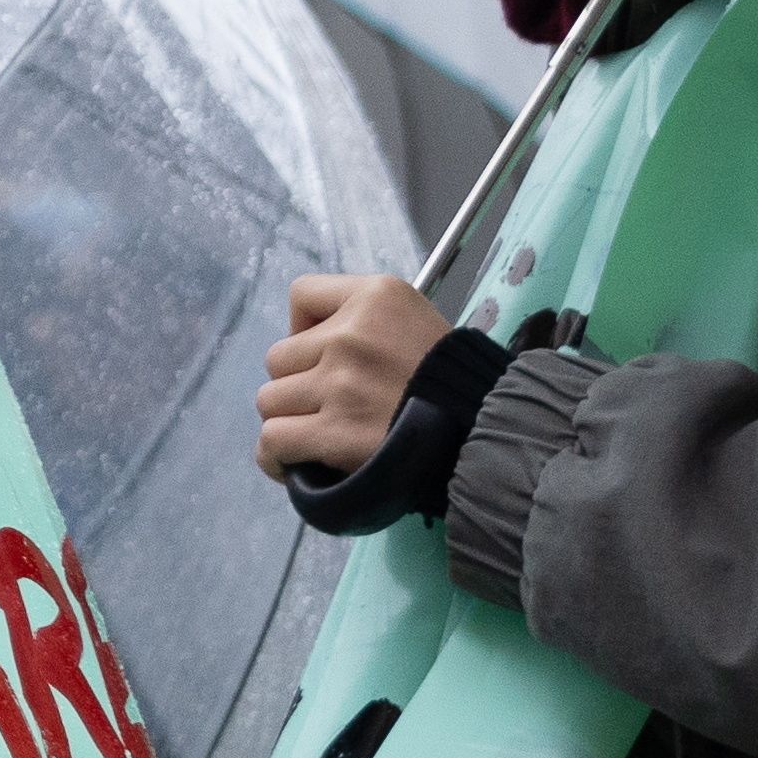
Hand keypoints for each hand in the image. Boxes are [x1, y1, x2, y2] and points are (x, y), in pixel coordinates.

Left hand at [257, 275, 453, 477]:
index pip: (302, 295)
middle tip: (331, 405)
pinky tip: (287, 463)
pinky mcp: (335, 432)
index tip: (326, 354)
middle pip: (278, 358)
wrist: (487, 433)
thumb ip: (361, 318)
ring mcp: (340, 384)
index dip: (306, 328)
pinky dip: (274, 455)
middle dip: (298, 383)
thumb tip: (300, 344)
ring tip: (318, 435)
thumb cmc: (449, 379)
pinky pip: (272, 440)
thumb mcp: (413, 318)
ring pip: (270, 401)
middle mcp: (350, 335)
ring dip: (289, 421)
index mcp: (376, 296)